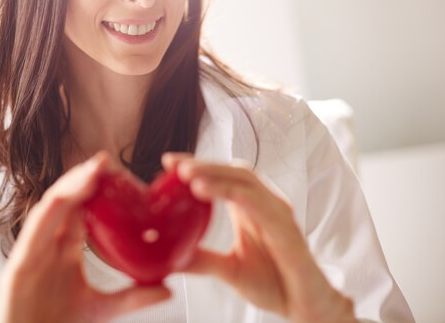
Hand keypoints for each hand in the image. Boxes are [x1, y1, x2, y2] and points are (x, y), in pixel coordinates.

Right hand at [0, 151, 170, 322]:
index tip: (118, 174)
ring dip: (70, 186)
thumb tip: (167, 288)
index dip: (95, 190)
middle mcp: (46, 246)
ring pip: (49, 208)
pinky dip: (52, 209)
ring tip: (93, 171)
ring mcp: (30, 252)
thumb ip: (132, 297)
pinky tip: (68, 195)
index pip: (79, 211)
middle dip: (83, 179)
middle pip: (64, 202)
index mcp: (62, 251)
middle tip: (106, 162)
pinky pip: (34, 229)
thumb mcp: (101, 309)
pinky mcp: (17, 264)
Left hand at [162, 153, 356, 322]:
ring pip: (245, 181)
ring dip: (215, 174)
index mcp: (249, 208)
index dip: (199, 166)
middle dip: (203, 164)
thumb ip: (202, 259)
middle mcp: (264, 204)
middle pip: (233, 172)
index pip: (223, 177)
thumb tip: (167, 256)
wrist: (304, 307)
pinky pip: (260, 204)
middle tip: (174, 165)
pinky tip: (209, 191)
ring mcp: (277, 213)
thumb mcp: (228, 269)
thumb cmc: (272, 283)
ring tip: (187, 175)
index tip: (169, 162)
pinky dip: (235, 193)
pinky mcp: (287, 228)